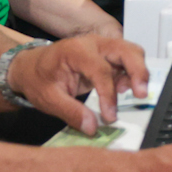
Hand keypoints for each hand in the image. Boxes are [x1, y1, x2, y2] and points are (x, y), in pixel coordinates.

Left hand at [8, 34, 148, 130]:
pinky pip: (127, 61)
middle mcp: (93, 43)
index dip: (108, 95)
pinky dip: (131, 75)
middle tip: (141, 94)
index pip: (101, 70)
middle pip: (126, 50)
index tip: (109, 116)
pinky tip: (122, 90)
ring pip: (132, 52)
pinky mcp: (107, 55)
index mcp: (75, 51)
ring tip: (134, 94)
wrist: (31, 67)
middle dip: (138, 72)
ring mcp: (102, 47)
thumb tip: (92, 127)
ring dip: (138, 72)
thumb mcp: (48, 99)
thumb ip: (71, 112)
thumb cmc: (38, 78)